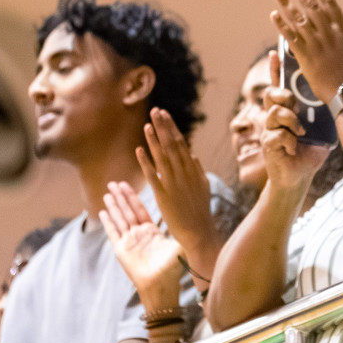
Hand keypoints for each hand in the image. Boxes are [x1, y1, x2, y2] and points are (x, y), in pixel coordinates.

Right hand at [98, 182, 184, 308]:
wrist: (161, 285)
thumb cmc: (172, 268)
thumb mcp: (178, 244)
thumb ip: (182, 229)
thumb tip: (195, 217)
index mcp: (151, 232)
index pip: (141, 209)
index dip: (134, 197)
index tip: (130, 184)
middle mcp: (139, 235)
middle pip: (128, 211)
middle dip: (121, 196)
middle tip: (114, 182)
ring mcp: (129, 241)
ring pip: (119, 218)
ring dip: (113, 205)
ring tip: (107, 192)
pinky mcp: (121, 250)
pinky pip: (113, 232)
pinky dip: (108, 222)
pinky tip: (103, 212)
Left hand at [136, 108, 219, 277]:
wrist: (199, 231)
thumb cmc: (200, 210)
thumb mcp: (203, 186)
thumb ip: (198, 170)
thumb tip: (193, 155)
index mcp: (193, 169)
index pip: (181, 143)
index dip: (171, 127)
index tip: (164, 114)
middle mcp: (184, 173)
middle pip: (172, 145)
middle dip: (164, 127)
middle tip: (156, 110)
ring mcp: (174, 183)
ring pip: (162, 156)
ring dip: (154, 139)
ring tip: (147, 124)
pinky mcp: (163, 195)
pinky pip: (153, 175)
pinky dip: (146, 162)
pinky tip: (139, 150)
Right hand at [258, 51, 331, 193]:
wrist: (300, 177)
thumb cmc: (311, 150)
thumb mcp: (321, 128)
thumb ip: (324, 113)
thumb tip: (339, 96)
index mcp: (288, 109)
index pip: (279, 85)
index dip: (276, 69)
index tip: (276, 52)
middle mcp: (275, 117)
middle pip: (271, 93)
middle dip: (283, 94)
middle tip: (294, 103)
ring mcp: (269, 130)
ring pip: (274, 112)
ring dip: (290, 120)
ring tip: (301, 131)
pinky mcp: (268, 144)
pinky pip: (277, 134)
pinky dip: (289, 140)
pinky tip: (295, 148)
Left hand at [271, 0, 342, 104]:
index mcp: (342, 29)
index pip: (329, 2)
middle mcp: (327, 33)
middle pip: (311, 6)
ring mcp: (315, 44)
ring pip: (298, 19)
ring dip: (286, 4)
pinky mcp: (305, 56)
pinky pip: (290, 37)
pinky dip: (281, 26)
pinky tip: (273, 15)